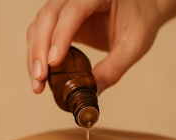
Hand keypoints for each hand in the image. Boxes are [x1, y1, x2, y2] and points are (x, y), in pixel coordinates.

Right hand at [27, 0, 163, 93]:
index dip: (61, 36)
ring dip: (34, 55)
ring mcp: (64, 6)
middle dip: (40, 49)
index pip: (73, 11)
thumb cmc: (140, 22)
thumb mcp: (134, 46)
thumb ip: (113, 69)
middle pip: (48, 17)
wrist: (141, 11)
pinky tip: (42, 76)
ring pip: (39, 26)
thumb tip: (90, 94)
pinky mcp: (59, 20)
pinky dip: (38, 55)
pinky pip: (41, 34)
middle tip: (40, 78)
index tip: (54, 62)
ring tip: (38, 84)